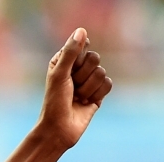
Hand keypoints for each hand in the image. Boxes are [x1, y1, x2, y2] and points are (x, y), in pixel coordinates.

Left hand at [38, 28, 112, 149]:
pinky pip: (108, 84)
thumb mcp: (59, 74)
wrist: (59, 129)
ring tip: (77, 98)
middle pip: (95, 58)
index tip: (69, 71)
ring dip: (88, 88)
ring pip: (102, 73)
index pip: (82, 46)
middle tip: (72, 88)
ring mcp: (88, 81)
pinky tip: (86, 103)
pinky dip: (97, 94)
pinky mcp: (98, 94)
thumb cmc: (54, 102)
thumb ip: (71, 52)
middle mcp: (77, 69)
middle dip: (83, 75)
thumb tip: (82, 30)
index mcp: (64, 61)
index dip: (78, 59)